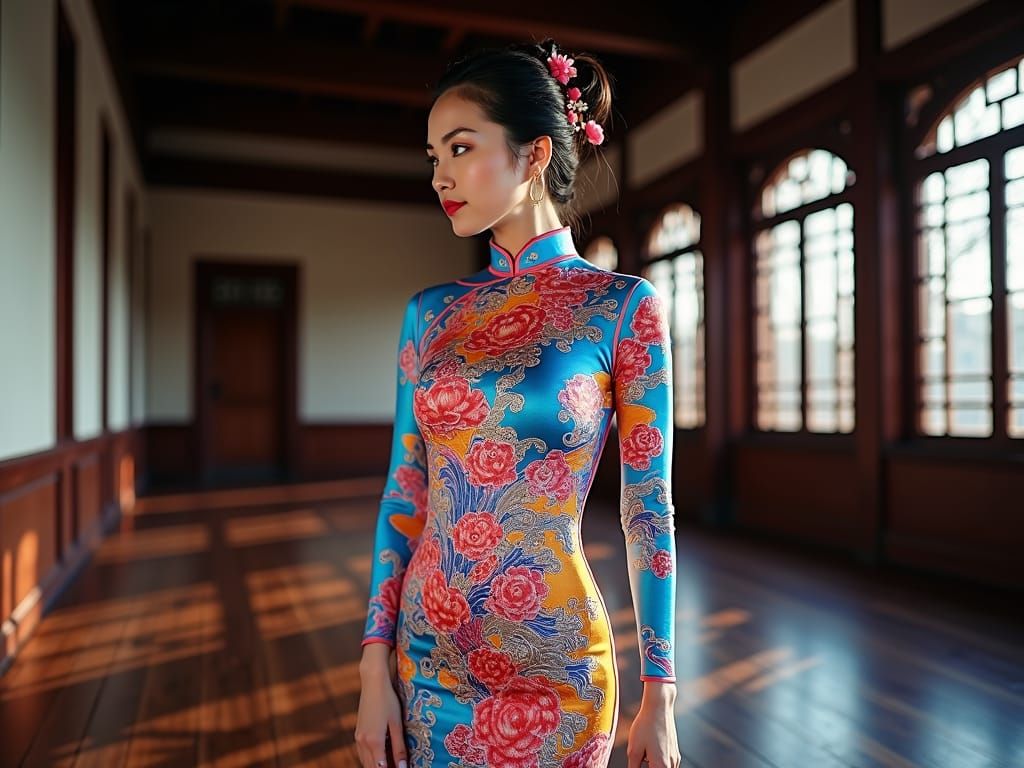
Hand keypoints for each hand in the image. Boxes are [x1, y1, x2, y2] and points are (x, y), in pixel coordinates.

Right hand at [355, 649, 408, 767]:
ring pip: (365, 761)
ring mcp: (358, 737)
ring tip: (391, 764)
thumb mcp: (397, 724)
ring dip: (376, 766)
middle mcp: (362, 742)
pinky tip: (380, 757)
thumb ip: (399, 747)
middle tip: (397, 767)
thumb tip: (403, 767)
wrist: (373, 683)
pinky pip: (362, 753)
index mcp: (374, 741)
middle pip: (371, 767)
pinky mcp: (358, 732)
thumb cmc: (388, 701)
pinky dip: (370, 759)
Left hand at [626, 682, 680, 767]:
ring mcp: (675, 757)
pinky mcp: (675, 751)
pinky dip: (658, 762)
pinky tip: (649, 751)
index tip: (636, 765)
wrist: (659, 707)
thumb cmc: (646, 725)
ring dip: (654, 765)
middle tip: (640, 758)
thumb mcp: (633, 749)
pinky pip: (667, 763)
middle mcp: (672, 764)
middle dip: (647, 767)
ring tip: (644, 754)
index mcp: (661, 766)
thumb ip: (633, 767)